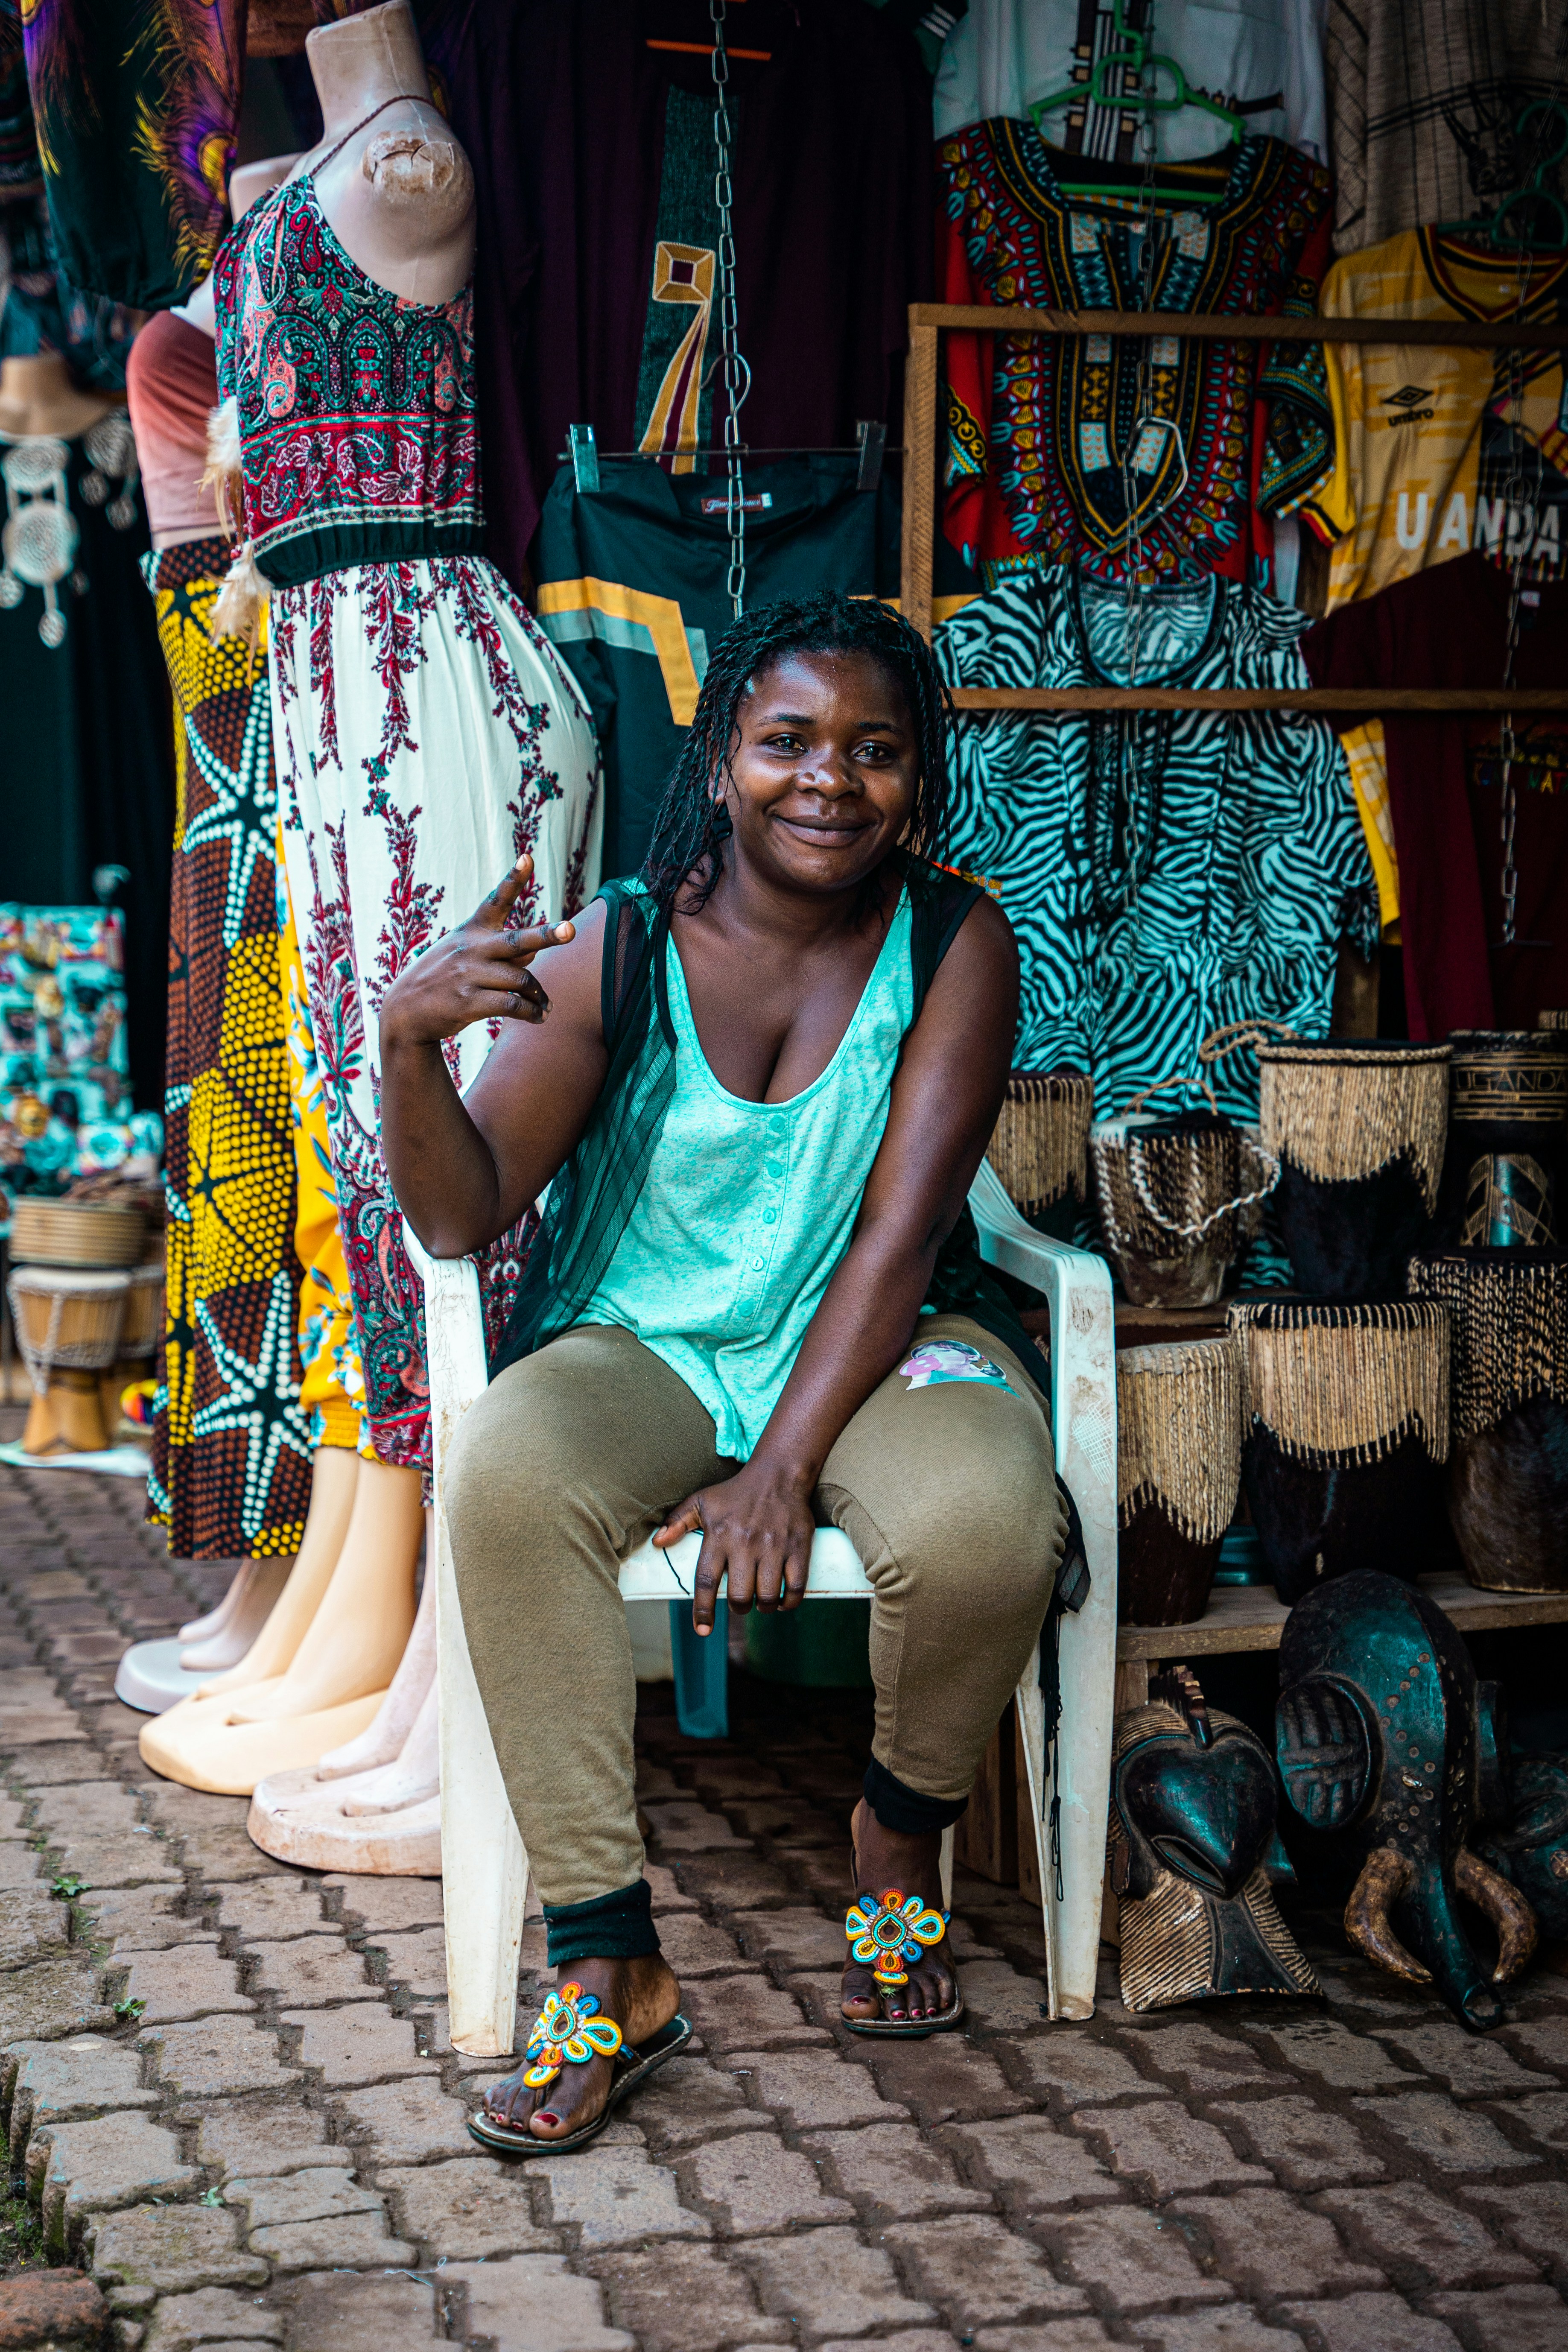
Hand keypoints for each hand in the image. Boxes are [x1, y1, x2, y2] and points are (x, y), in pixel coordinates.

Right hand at [379, 856, 573, 1049]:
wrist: (405, 1010)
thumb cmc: (444, 977)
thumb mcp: (465, 955)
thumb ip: (500, 952)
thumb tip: (532, 955)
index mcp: (472, 931)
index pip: (496, 900)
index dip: (513, 879)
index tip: (528, 857)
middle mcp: (471, 949)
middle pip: (516, 941)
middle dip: (545, 935)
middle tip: (570, 930)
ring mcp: (469, 975)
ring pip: (521, 980)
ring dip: (539, 995)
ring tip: (546, 1006)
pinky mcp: (468, 1002)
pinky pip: (512, 1005)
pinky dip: (531, 1012)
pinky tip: (539, 1017)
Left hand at [653, 1457, 815, 1633]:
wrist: (778, 1474)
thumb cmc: (735, 1491)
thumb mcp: (702, 1500)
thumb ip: (677, 1522)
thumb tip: (658, 1543)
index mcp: (719, 1536)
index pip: (706, 1581)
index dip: (702, 1610)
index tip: (702, 1630)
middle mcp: (745, 1543)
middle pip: (739, 1595)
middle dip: (739, 1607)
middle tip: (741, 1602)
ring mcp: (774, 1547)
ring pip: (767, 1596)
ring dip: (763, 1607)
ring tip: (761, 1602)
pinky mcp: (798, 1547)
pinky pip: (796, 1587)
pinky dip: (788, 1602)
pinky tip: (781, 1601)